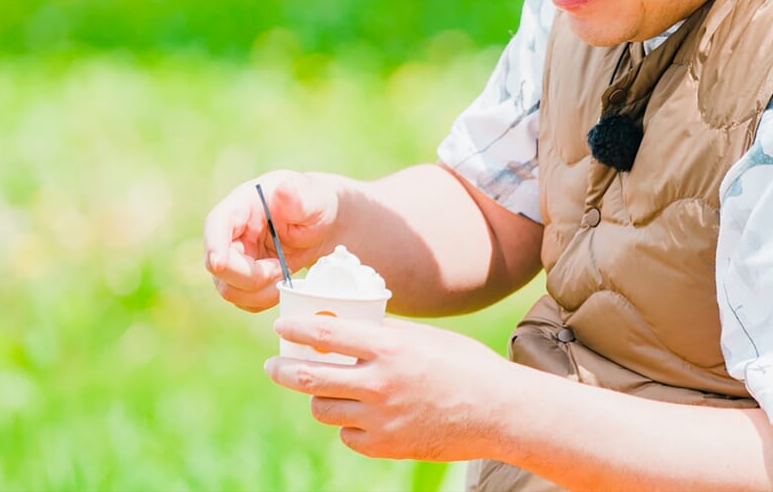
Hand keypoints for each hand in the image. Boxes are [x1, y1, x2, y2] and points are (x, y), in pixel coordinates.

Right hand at [204, 170, 338, 311]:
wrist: (323, 225)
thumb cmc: (316, 204)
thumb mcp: (314, 197)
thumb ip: (299, 197)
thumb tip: (284, 190)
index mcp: (242, 205)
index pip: (216, 224)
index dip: (213, 245)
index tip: (220, 263)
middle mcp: (231, 233)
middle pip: (219, 265)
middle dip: (250, 275)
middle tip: (281, 267)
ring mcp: (235, 257)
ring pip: (228, 288)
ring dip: (259, 291)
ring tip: (284, 272)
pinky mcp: (243, 278)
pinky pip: (243, 300)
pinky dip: (264, 299)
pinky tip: (282, 282)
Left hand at [265, 316, 510, 461]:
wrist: (498, 411)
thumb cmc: (466, 365)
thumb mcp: (426, 338)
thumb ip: (386, 334)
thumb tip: (348, 326)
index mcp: (390, 348)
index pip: (326, 334)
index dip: (297, 329)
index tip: (282, 328)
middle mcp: (379, 384)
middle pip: (310, 377)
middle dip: (284, 370)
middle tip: (275, 365)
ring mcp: (380, 419)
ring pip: (323, 409)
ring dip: (320, 397)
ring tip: (326, 389)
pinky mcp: (385, 446)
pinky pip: (348, 435)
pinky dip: (350, 423)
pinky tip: (364, 413)